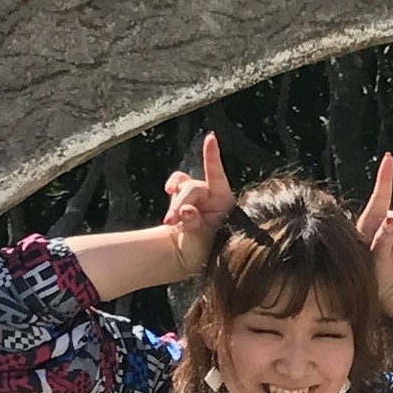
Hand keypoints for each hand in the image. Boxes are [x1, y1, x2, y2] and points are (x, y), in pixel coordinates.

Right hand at [160, 135, 234, 274]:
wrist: (187, 254)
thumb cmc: (202, 249)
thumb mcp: (199, 240)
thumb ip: (193, 224)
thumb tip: (184, 209)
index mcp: (224, 203)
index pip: (218, 177)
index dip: (212, 157)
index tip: (210, 138)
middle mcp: (213, 194)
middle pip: (194, 188)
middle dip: (181, 203)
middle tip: (170, 221)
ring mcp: (199, 193)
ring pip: (184, 188)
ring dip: (174, 204)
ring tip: (169, 222)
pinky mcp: (184, 194)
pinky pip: (177, 182)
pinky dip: (172, 186)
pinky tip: (168, 191)